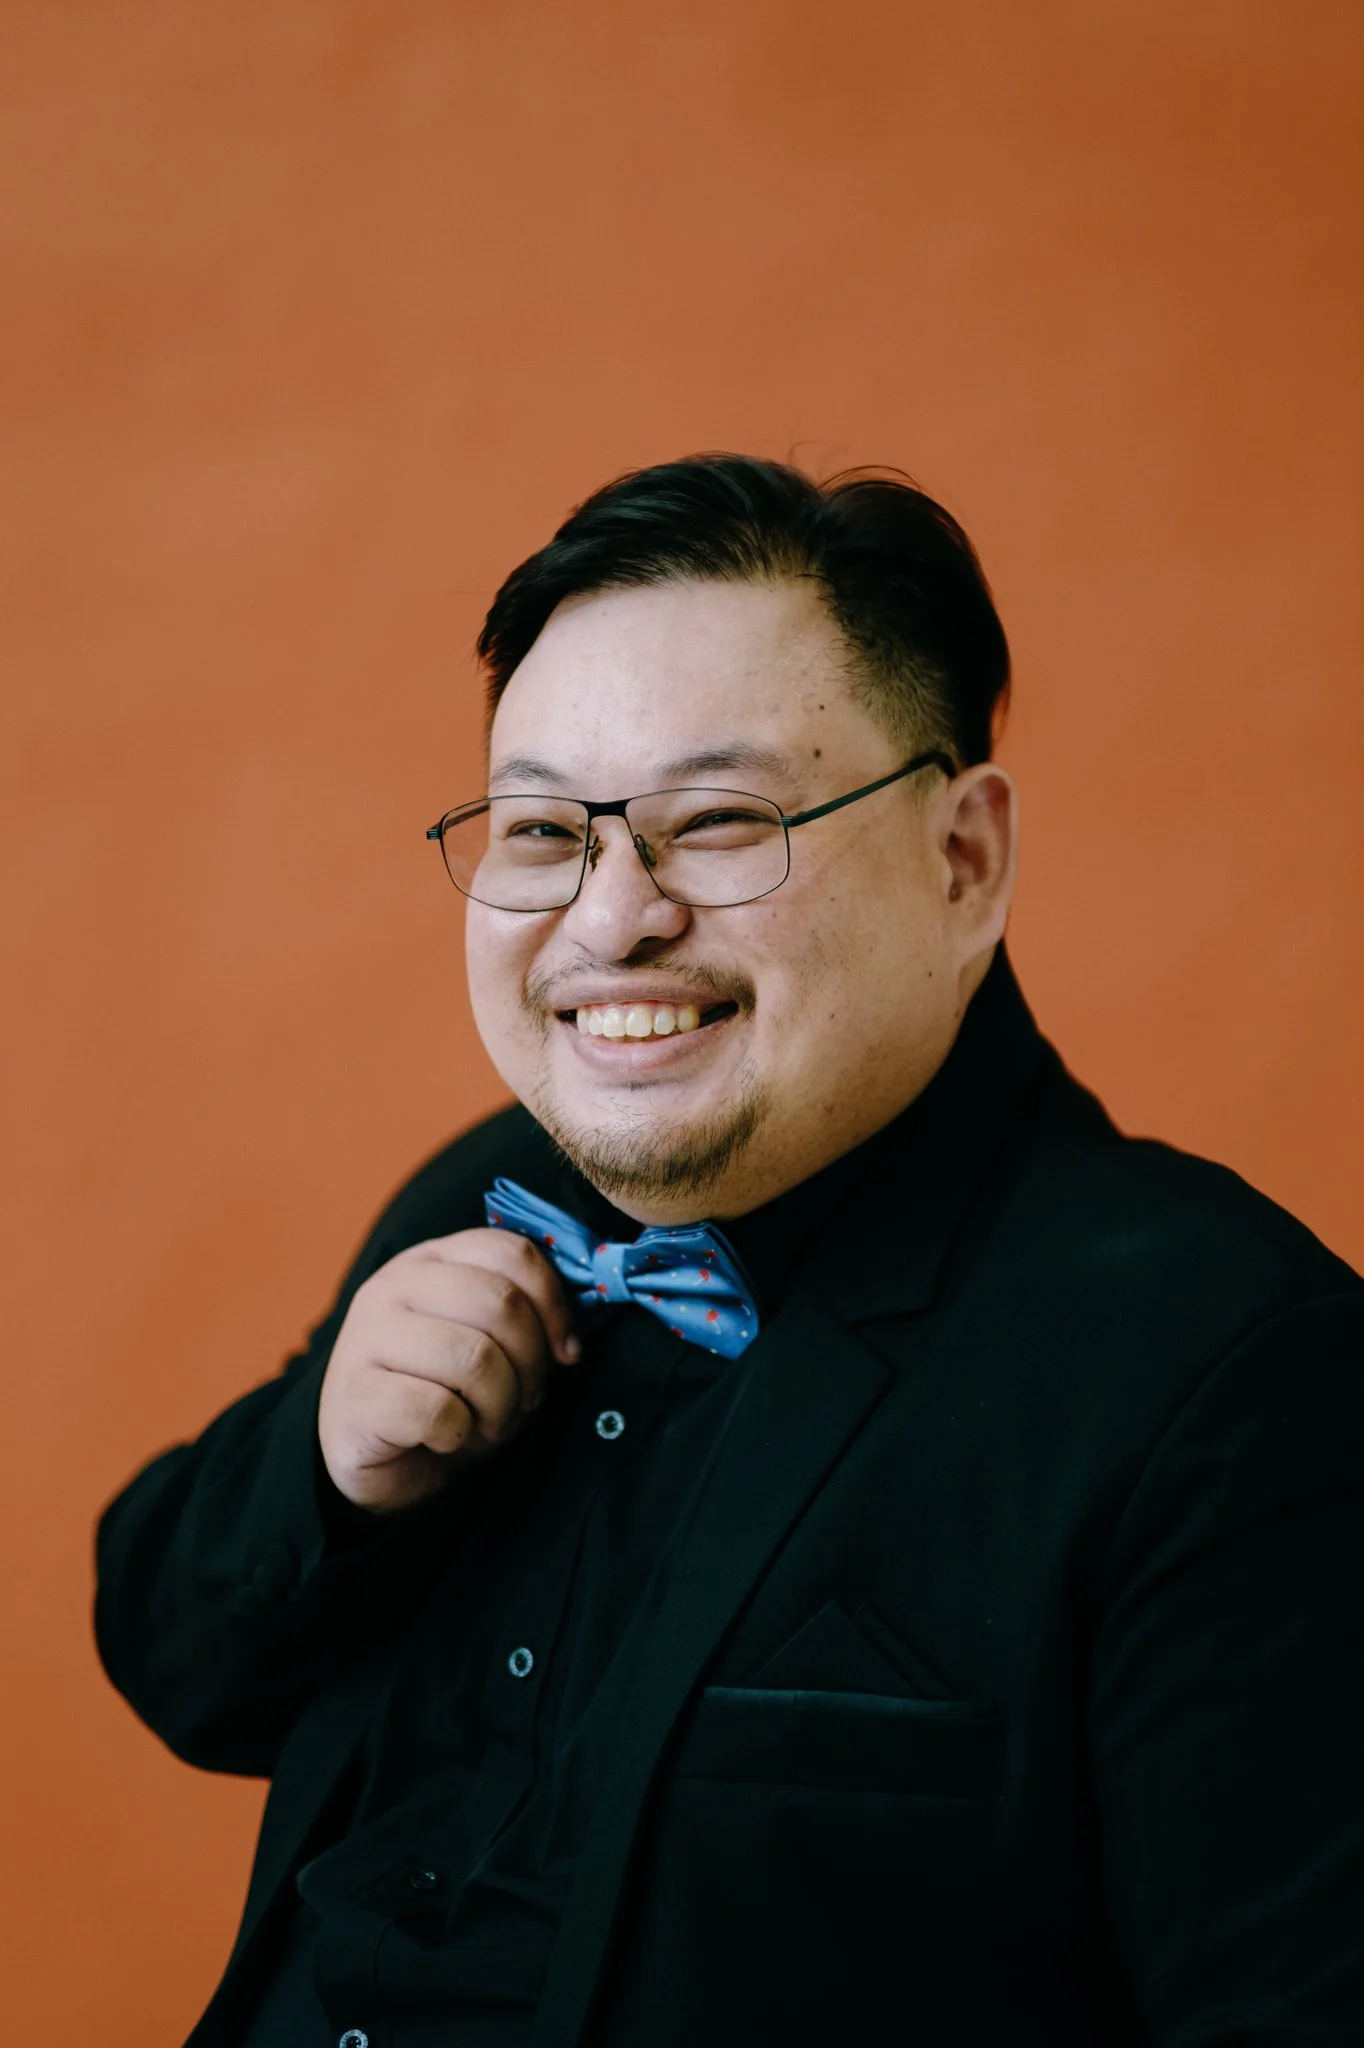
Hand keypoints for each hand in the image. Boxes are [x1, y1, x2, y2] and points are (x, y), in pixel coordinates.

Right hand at [317, 1228, 579, 1513]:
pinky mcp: (355, 1396)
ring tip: (488, 1422)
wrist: (371, 1455)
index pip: (510, 1252)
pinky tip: (446, 1438)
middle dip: (531, 1362)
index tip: (565, 1352)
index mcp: (430, 1260)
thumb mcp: (489, 1344)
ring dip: (500, 1404)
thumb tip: (569, 1342)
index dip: (553, 1304)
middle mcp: (393, 1286)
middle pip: (500, 1302)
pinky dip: (459, 1434)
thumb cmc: (441, 1394)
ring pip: (474, 1358)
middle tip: (524, 1398)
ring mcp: (367, 1337)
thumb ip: (522, 1320)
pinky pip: (438, 1410)